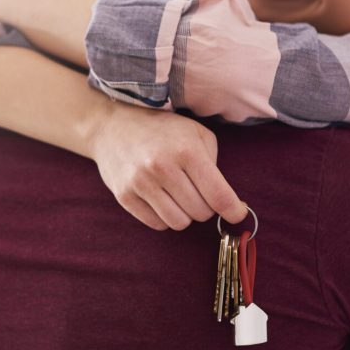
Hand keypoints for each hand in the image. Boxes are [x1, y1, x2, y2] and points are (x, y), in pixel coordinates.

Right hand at [86, 103, 247, 230]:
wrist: (112, 125)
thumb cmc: (162, 130)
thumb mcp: (196, 133)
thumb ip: (214, 165)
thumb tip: (230, 203)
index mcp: (186, 150)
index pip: (218, 195)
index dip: (234, 211)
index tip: (237, 214)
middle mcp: (162, 167)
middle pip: (201, 213)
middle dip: (205, 207)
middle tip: (198, 193)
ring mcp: (140, 183)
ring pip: (179, 223)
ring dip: (184, 215)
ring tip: (178, 197)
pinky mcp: (124, 195)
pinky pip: (156, 224)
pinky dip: (164, 217)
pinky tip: (160, 199)